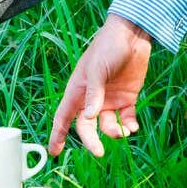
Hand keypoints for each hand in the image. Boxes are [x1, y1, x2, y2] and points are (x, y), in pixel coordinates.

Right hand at [47, 14, 152, 157]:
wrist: (132, 35)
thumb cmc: (108, 47)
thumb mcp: (98, 69)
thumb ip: (94, 94)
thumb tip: (88, 118)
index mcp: (78, 90)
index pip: (63, 116)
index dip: (57, 134)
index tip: (53, 152)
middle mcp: (92, 98)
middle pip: (86, 126)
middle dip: (90, 140)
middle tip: (98, 152)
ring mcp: (109, 99)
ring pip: (107, 125)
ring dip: (114, 132)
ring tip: (124, 131)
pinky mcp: (127, 98)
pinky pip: (126, 118)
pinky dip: (129, 125)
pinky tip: (132, 127)